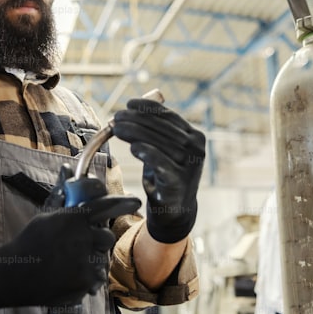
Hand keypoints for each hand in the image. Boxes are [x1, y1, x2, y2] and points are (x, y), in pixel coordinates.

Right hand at [0, 188, 136, 310]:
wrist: (14, 275)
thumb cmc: (29, 242)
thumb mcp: (44, 215)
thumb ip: (61, 193)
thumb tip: (66, 168)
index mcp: (72, 218)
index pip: (106, 206)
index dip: (124, 202)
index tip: (136, 201)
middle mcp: (81, 238)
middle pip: (107, 237)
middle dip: (99, 240)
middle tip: (83, 244)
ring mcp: (84, 261)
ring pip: (103, 259)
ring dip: (93, 260)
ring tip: (72, 262)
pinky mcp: (83, 282)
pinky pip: (97, 278)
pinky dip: (88, 279)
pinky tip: (71, 276)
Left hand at [112, 98, 205, 242]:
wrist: (175, 209)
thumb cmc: (166, 174)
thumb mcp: (164, 148)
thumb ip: (155, 130)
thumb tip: (133, 107)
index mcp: (194, 136)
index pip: (169, 116)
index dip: (148, 108)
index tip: (129, 104)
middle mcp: (196, 149)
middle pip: (162, 127)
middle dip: (136, 119)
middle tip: (116, 117)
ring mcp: (189, 165)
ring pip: (159, 143)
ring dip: (135, 133)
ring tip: (117, 128)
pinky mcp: (179, 181)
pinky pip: (161, 163)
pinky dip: (147, 153)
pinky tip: (133, 147)